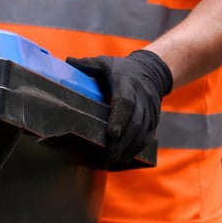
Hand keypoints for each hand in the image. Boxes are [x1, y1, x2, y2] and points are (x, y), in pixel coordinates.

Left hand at [67, 50, 172, 167]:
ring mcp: (150, 110)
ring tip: (113, 161)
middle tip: (108, 156)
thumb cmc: (122, 69)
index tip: (111, 134)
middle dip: (122, 142)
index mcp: (127, 84)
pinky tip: (124, 158)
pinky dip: (136, 149)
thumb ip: (87, 64)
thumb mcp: (105, 62)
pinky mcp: (154, 119)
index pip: (126, 102)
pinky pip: (147, 137)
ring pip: (142, 132)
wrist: (152, 71)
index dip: (120, 118)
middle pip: (135, 123)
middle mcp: (142, 98)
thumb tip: (67, 61)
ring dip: (129, 148)